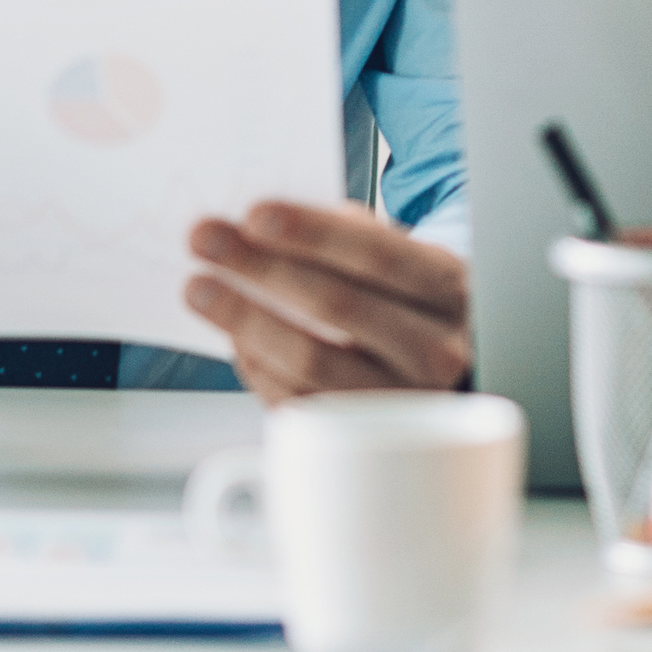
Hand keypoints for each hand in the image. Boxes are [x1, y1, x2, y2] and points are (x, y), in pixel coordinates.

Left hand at [186, 200, 472, 403]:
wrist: (448, 374)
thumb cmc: (412, 307)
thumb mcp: (406, 262)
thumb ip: (352, 238)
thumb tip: (266, 227)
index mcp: (450, 291)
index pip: (379, 256)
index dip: (313, 233)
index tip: (254, 214)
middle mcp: (437, 350)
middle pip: (339, 307)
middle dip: (262, 268)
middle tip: (205, 241)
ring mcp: (402, 399)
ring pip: (313, 361)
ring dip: (246, 321)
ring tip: (201, 290)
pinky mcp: (364, 437)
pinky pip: (299, 401)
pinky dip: (259, 367)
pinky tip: (237, 338)